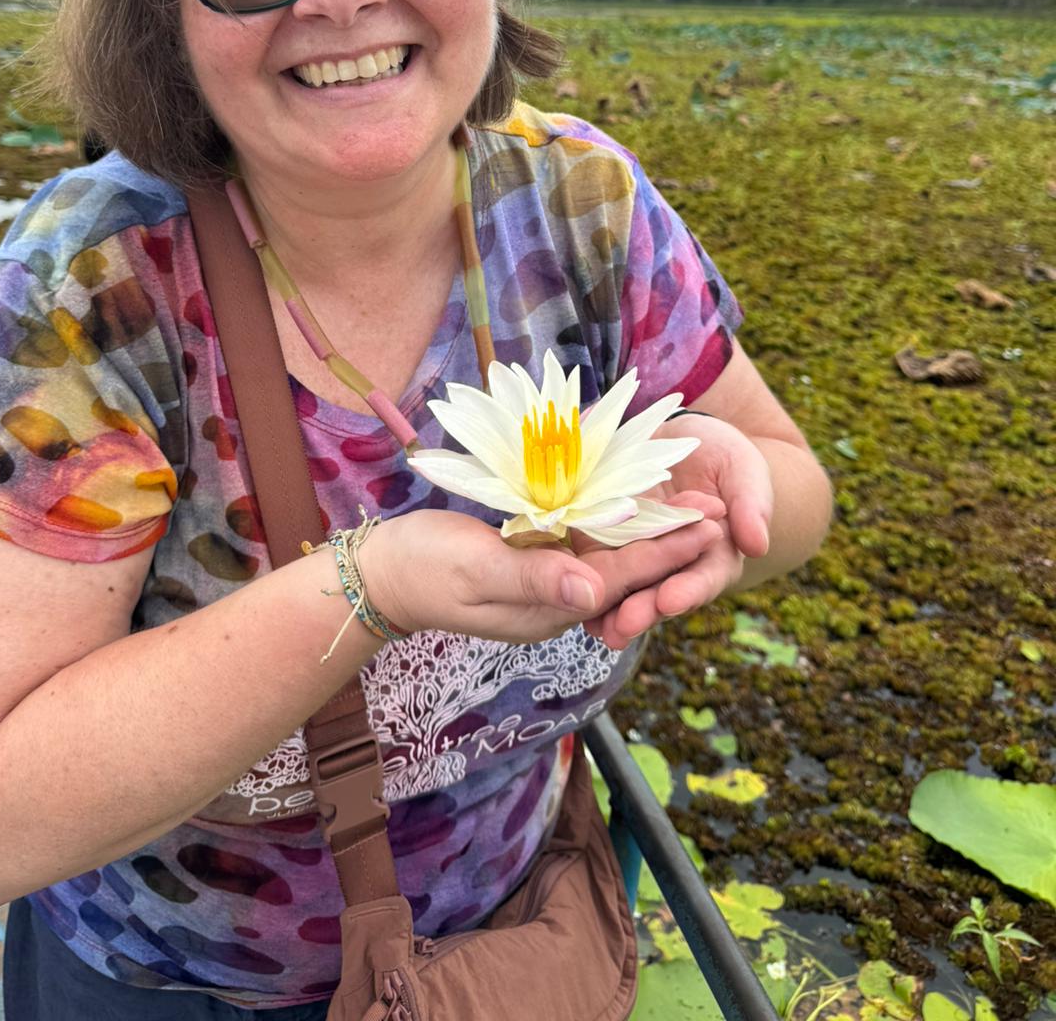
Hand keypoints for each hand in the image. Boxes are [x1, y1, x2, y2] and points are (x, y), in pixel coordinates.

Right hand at [360, 506, 725, 646]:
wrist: (382, 576)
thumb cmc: (422, 570)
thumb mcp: (475, 572)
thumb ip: (534, 579)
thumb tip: (593, 593)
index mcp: (551, 606)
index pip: (622, 575)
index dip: (666, 547)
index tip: (709, 522)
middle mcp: (558, 596)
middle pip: (626, 567)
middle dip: (674, 540)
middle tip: (723, 509)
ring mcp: (545, 579)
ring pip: (610, 554)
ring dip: (651, 529)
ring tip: (695, 502)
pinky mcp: (531, 559)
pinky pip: (583, 541)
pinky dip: (613, 521)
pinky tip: (635, 500)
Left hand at [578, 413, 772, 649]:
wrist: (683, 442)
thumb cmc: (724, 460)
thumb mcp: (743, 472)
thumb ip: (751, 505)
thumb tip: (757, 544)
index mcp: (712, 556)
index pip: (701, 578)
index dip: (687, 590)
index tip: (671, 600)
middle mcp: (672, 565)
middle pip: (657, 592)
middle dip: (641, 609)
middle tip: (624, 624)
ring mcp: (635, 554)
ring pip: (621, 586)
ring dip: (607, 608)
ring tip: (595, 625)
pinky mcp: (603, 536)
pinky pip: (589, 558)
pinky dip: (578, 575)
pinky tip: (562, 589)